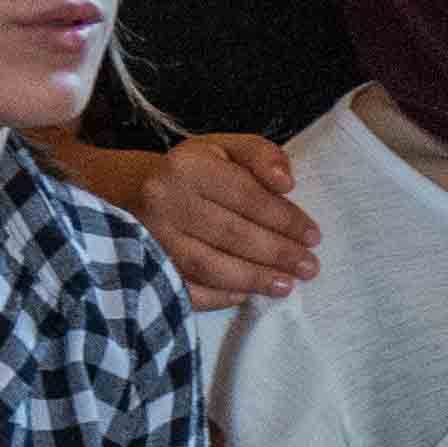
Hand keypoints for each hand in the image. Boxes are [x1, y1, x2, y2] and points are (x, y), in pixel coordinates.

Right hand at [130, 130, 321, 305]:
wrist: (134, 191)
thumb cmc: (193, 172)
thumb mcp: (224, 149)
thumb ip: (260, 155)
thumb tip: (286, 182)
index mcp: (187, 166)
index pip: (246, 196)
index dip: (284, 219)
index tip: (313, 236)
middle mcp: (164, 200)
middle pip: (231, 233)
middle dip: (276, 252)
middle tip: (309, 266)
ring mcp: (151, 237)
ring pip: (210, 265)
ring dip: (253, 278)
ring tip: (286, 284)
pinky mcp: (144, 265)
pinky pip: (186, 288)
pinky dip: (218, 297)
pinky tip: (245, 296)